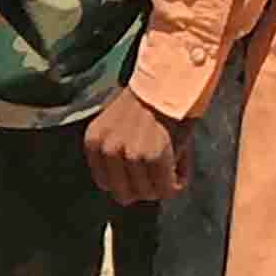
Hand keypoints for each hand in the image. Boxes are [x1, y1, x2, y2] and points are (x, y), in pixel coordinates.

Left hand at [83, 85, 184, 204]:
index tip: (143, 172)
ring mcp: (129, 154)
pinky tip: (181, 166)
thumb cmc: (149, 102)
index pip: (105, 184)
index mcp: (94, 142)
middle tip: (161, 172)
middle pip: (124, 194)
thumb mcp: (117, 127)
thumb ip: (117, 156)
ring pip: (147, 194)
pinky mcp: (153, 157)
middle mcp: (107, 149)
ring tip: (172, 164)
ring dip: (163, 184)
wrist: (169, 81)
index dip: (128, 181)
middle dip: (144, 187)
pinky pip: (167, 188)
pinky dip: (178, 183)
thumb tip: (130, 190)